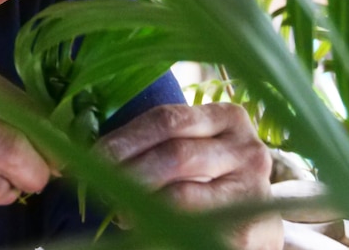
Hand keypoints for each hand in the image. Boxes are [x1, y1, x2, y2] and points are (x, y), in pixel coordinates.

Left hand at [97, 102, 282, 249]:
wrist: (250, 219)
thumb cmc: (209, 176)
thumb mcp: (192, 146)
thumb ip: (157, 142)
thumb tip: (97, 152)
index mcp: (228, 118)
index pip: (167, 120)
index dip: (126, 138)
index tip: (95, 155)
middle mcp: (247, 149)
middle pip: (175, 154)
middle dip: (129, 171)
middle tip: (99, 184)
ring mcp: (253, 189)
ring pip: (181, 195)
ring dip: (138, 202)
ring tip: (116, 209)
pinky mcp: (249, 230)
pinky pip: (191, 226)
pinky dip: (157, 226)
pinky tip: (139, 225)